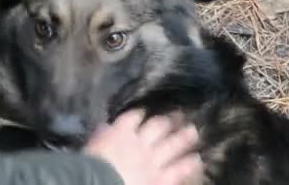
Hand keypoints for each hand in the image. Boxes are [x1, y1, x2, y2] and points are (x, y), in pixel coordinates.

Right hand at [83, 110, 202, 184]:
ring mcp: (153, 159)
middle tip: (180, 114)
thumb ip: (102, 135)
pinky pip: (178, 169)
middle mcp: (140, 142)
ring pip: (172, 144)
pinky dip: (188, 164)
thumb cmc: (91, 165)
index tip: (145, 111)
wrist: (100, 183)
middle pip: (158, 126)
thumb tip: (105, 128)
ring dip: (184, 137)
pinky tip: (197, 160)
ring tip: (193, 131)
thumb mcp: (92, 144)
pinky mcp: (161, 178)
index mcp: (121, 132)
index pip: (133, 117)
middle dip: (169, 120)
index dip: (140, 114)